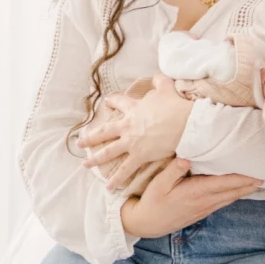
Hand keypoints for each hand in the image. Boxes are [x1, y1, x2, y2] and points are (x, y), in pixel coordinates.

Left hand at [78, 76, 192, 187]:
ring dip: (95, 159)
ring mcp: (131, 142)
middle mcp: (128, 126)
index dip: (112, 101)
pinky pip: (125, 169)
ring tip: (85, 165)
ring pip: (109, 152)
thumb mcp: (166, 88)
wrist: (184, 123)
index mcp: (134, 109)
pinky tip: (108, 187)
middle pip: (104, 131)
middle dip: (91, 137)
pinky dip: (116, 179)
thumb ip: (160, 81)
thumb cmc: (175, 106)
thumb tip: (157, 76)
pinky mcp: (139, 155)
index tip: (106, 101)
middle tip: (80, 143)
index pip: (119, 102)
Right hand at [119, 159, 261, 238]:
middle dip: (250, 184)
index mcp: (196, 192)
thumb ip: (173, 171)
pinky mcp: (203, 212)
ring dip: (245, 190)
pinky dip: (235, 195)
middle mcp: (204, 201)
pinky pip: (224, 202)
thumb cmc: (152, 201)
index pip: (224, 184)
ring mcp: (205, 208)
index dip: (242, 179)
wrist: (148, 224)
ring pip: (230, 198)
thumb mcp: (158, 184)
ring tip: (259, 180)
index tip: (257, 173)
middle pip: (233, 192)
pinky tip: (241, 190)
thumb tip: (186, 159)